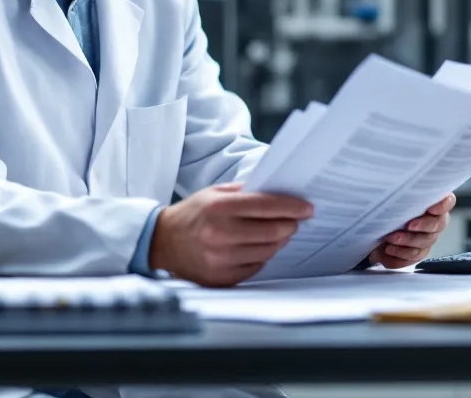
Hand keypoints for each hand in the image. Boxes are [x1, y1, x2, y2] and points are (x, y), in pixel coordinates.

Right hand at [149, 182, 312, 287]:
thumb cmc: (193, 214)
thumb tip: (279, 192)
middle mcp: (219, 235)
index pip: (265, 206)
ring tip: (278, 232)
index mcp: (218, 208)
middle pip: (272, 231)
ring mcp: (220, 259)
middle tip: (295, 220)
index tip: (306, 208)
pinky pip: (256, 267)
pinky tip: (257, 247)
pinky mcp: (222, 278)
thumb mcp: (214, 193)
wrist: (164, 242)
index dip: (291, 207)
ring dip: (278, 241)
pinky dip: (262, 256)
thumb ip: (245, 192)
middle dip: (289, 224)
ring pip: (268, 251)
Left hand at [367, 193, 455, 268]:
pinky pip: (412, 258)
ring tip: (390, 240)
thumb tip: (394, 186)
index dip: (442, 205)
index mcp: (434, 202)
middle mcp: (435, 220)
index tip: (431, 207)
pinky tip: (386, 253)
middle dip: (423, 225)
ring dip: (406, 243)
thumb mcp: (394, 194)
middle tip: (408, 225)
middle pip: (437, 225)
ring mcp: (427, 238)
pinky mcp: (417, 252)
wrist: (378, 223)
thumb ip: (400, 192)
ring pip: (423, 244)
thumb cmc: (389, 203)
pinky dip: (398, 257)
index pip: (447, 202)